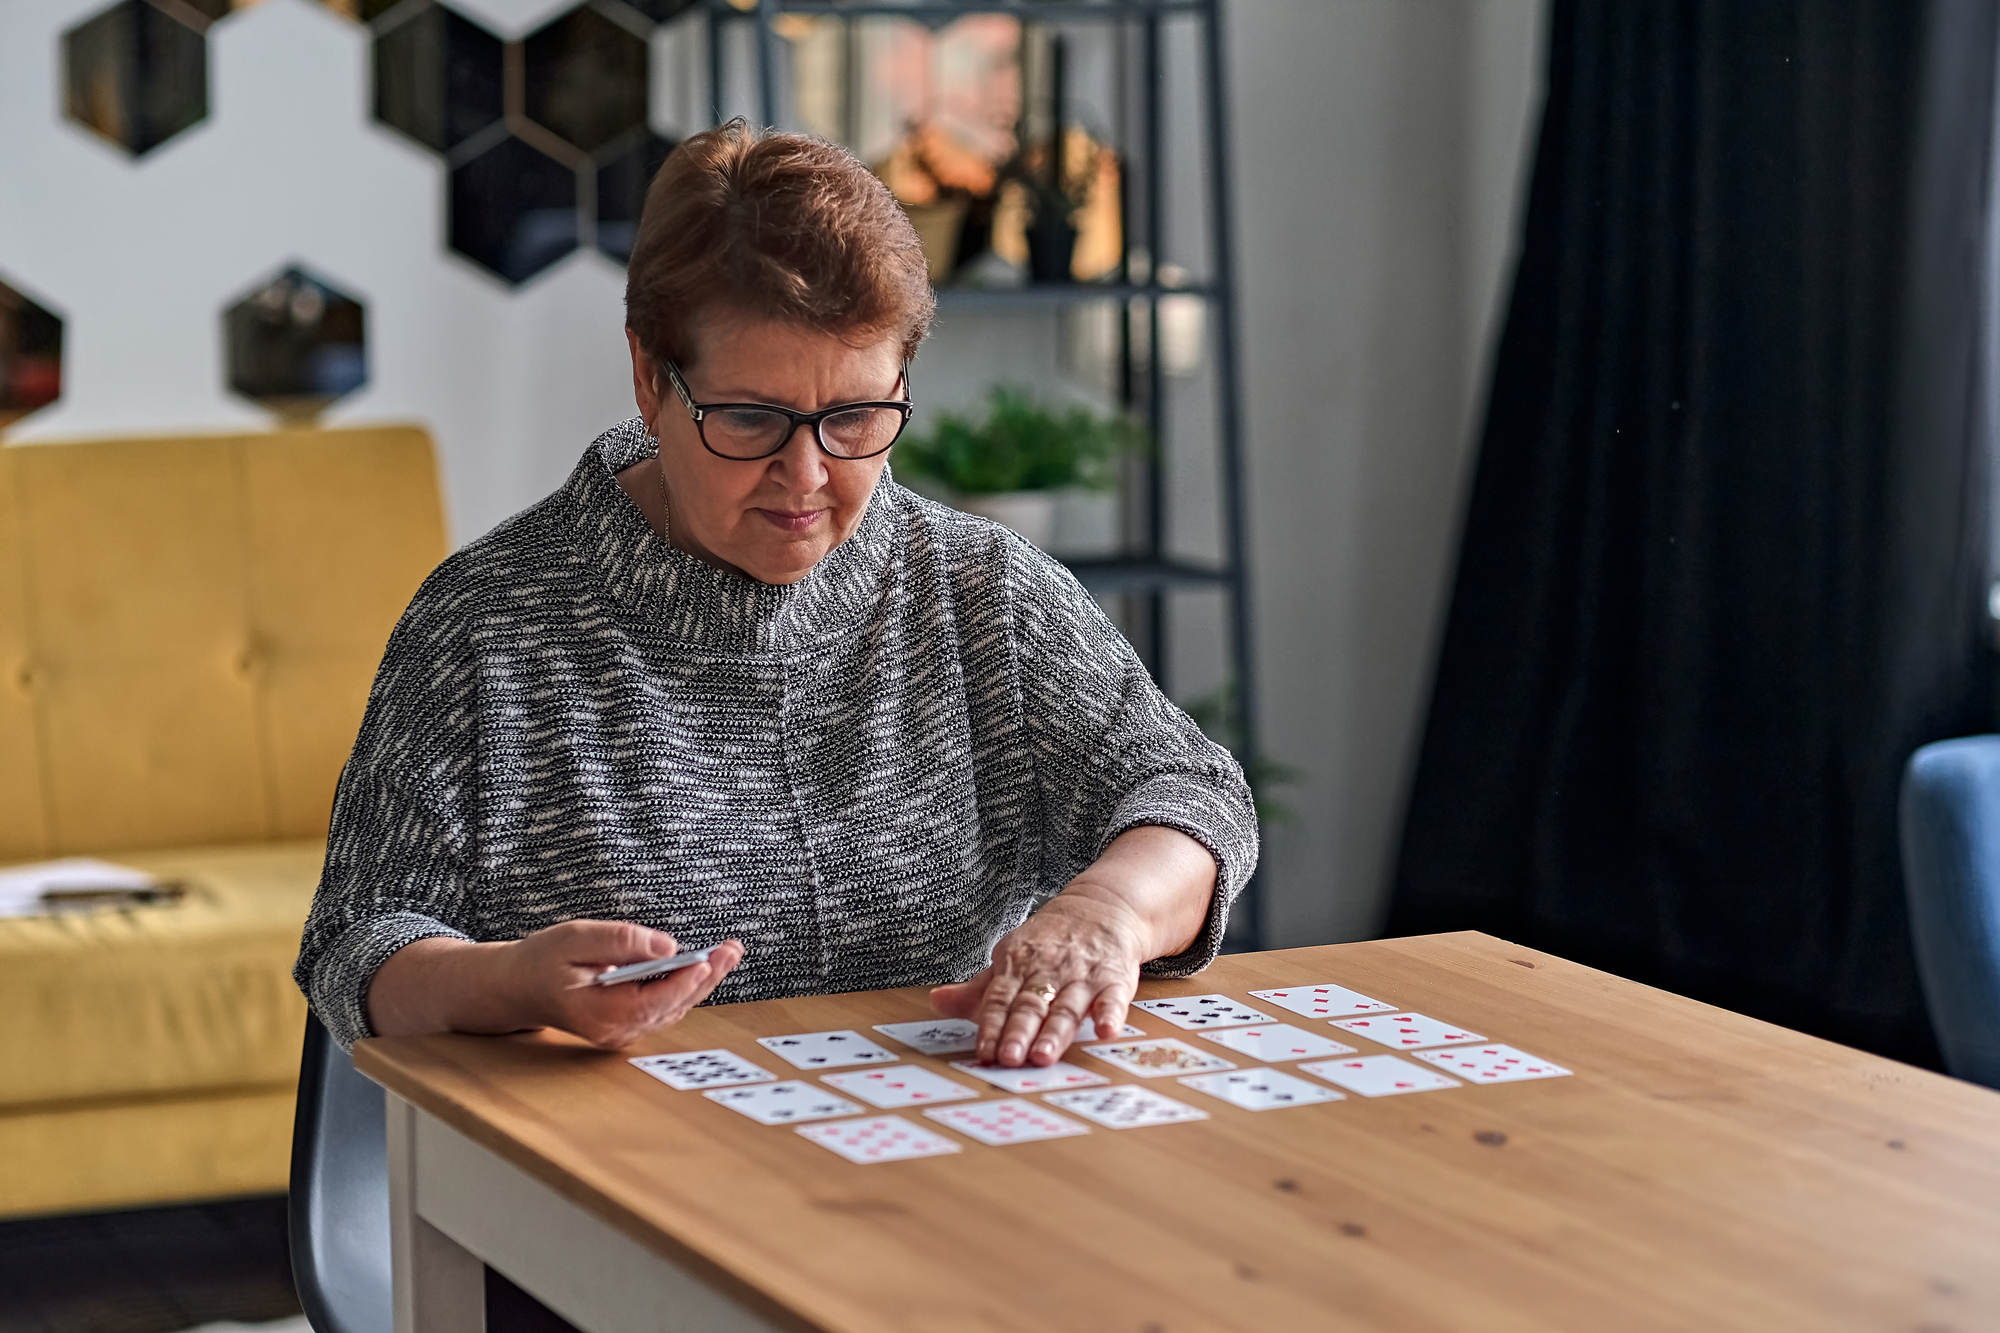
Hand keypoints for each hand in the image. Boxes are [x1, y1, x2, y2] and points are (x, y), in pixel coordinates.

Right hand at [366, 920, 743, 1048]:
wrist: (516, 987)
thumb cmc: (540, 961)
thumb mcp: (574, 939)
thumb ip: (620, 941)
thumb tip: (667, 947)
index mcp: (601, 1015)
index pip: (653, 1001)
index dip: (684, 981)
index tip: (707, 959)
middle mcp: (617, 1031)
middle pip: (673, 1005)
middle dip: (707, 976)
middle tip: (732, 949)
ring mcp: (624, 1031)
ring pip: (674, 1006)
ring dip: (703, 979)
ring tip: (729, 951)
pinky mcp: (629, 1023)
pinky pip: (665, 1005)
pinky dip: (687, 984)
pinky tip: (706, 964)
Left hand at [928, 891, 1147, 1066]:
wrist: (1101, 908)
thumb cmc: (1051, 943)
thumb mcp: (1011, 959)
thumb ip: (979, 991)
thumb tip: (936, 1001)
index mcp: (1017, 966)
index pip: (1000, 1000)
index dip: (992, 1027)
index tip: (984, 1051)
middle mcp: (1048, 970)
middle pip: (1030, 1005)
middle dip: (1019, 1032)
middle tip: (1009, 1058)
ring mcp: (1082, 975)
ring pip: (1066, 1006)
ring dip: (1056, 1031)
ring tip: (1044, 1054)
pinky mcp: (1114, 978)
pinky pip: (1113, 998)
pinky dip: (1111, 1014)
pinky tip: (1106, 1030)